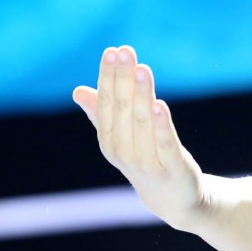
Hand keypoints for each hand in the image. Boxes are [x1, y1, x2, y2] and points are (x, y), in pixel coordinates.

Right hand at [72, 45, 205, 228]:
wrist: (173, 199)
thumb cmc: (146, 160)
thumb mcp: (122, 137)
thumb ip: (102, 114)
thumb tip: (78, 90)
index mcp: (110, 140)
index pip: (106, 103)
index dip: (108, 77)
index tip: (112, 51)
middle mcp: (123, 151)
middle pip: (122, 110)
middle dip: (122, 79)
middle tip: (124, 51)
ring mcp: (146, 161)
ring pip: (142, 123)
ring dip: (142, 95)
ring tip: (142, 69)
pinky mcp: (170, 168)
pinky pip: (164, 144)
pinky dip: (162, 125)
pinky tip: (161, 104)